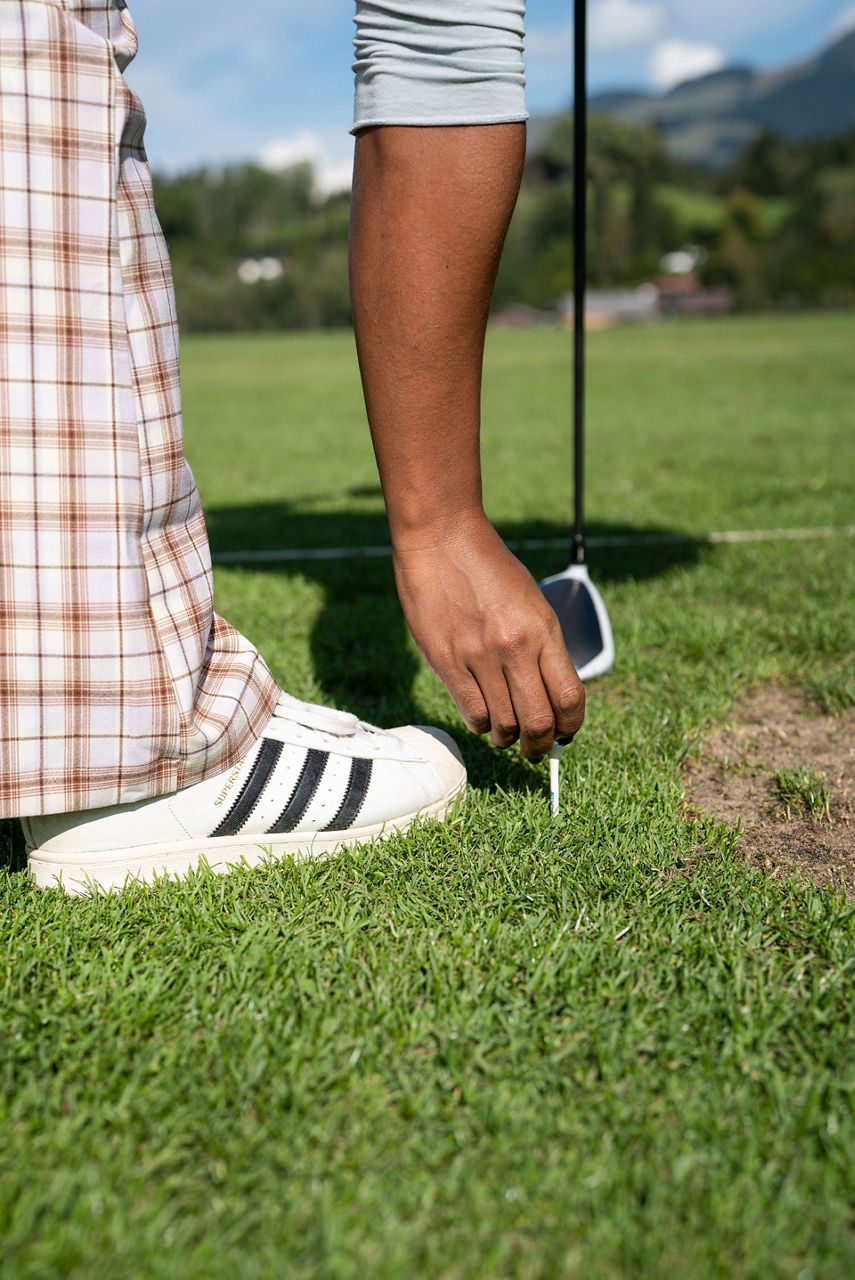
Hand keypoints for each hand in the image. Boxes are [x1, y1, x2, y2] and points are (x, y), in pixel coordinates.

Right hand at [392, 514, 584, 760]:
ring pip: (503, 725)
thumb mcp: (530, 603)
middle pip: (539, 721)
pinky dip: (481, 725)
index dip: (571, 726)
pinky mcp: (446, 662)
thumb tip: (546, 697)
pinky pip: (471, 713)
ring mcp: (479, 657)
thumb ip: (540, 648)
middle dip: (541, 746)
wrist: (442, 539)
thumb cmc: (489, 568)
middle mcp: (515, 648)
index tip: (564, 733)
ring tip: (505, 735)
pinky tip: (482, 717)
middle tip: (536, 750)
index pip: (570, 698)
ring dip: (508, 738)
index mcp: (543, 630)